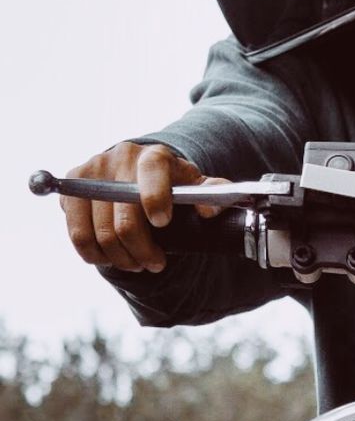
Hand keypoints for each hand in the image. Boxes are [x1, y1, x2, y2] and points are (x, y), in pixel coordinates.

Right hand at [61, 142, 229, 272]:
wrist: (136, 175)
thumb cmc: (172, 186)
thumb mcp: (196, 187)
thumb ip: (215, 194)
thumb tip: (209, 211)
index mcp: (155, 156)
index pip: (152, 171)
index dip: (156, 198)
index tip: (162, 223)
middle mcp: (121, 157)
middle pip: (126, 218)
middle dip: (142, 251)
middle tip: (155, 264)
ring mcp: (92, 171)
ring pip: (101, 233)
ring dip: (121, 259)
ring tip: (135, 263)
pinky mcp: (72, 187)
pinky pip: (77, 234)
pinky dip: (94, 254)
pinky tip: (109, 257)